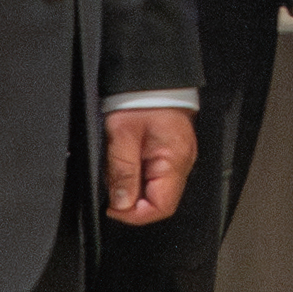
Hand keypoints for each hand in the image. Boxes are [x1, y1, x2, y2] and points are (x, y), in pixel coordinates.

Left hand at [105, 107, 198, 224]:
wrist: (150, 77)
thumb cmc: (139, 99)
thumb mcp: (122, 135)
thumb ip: (122, 172)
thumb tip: (122, 204)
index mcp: (174, 161)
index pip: (161, 207)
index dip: (134, 214)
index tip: (112, 207)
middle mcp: (181, 164)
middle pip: (158, 201)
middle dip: (131, 199)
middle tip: (111, 181)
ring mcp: (177, 159)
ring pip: (154, 190)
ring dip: (132, 185)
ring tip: (117, 164)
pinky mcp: (170, 153)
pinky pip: (154, 175)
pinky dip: (136, 174)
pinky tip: (125, 159)